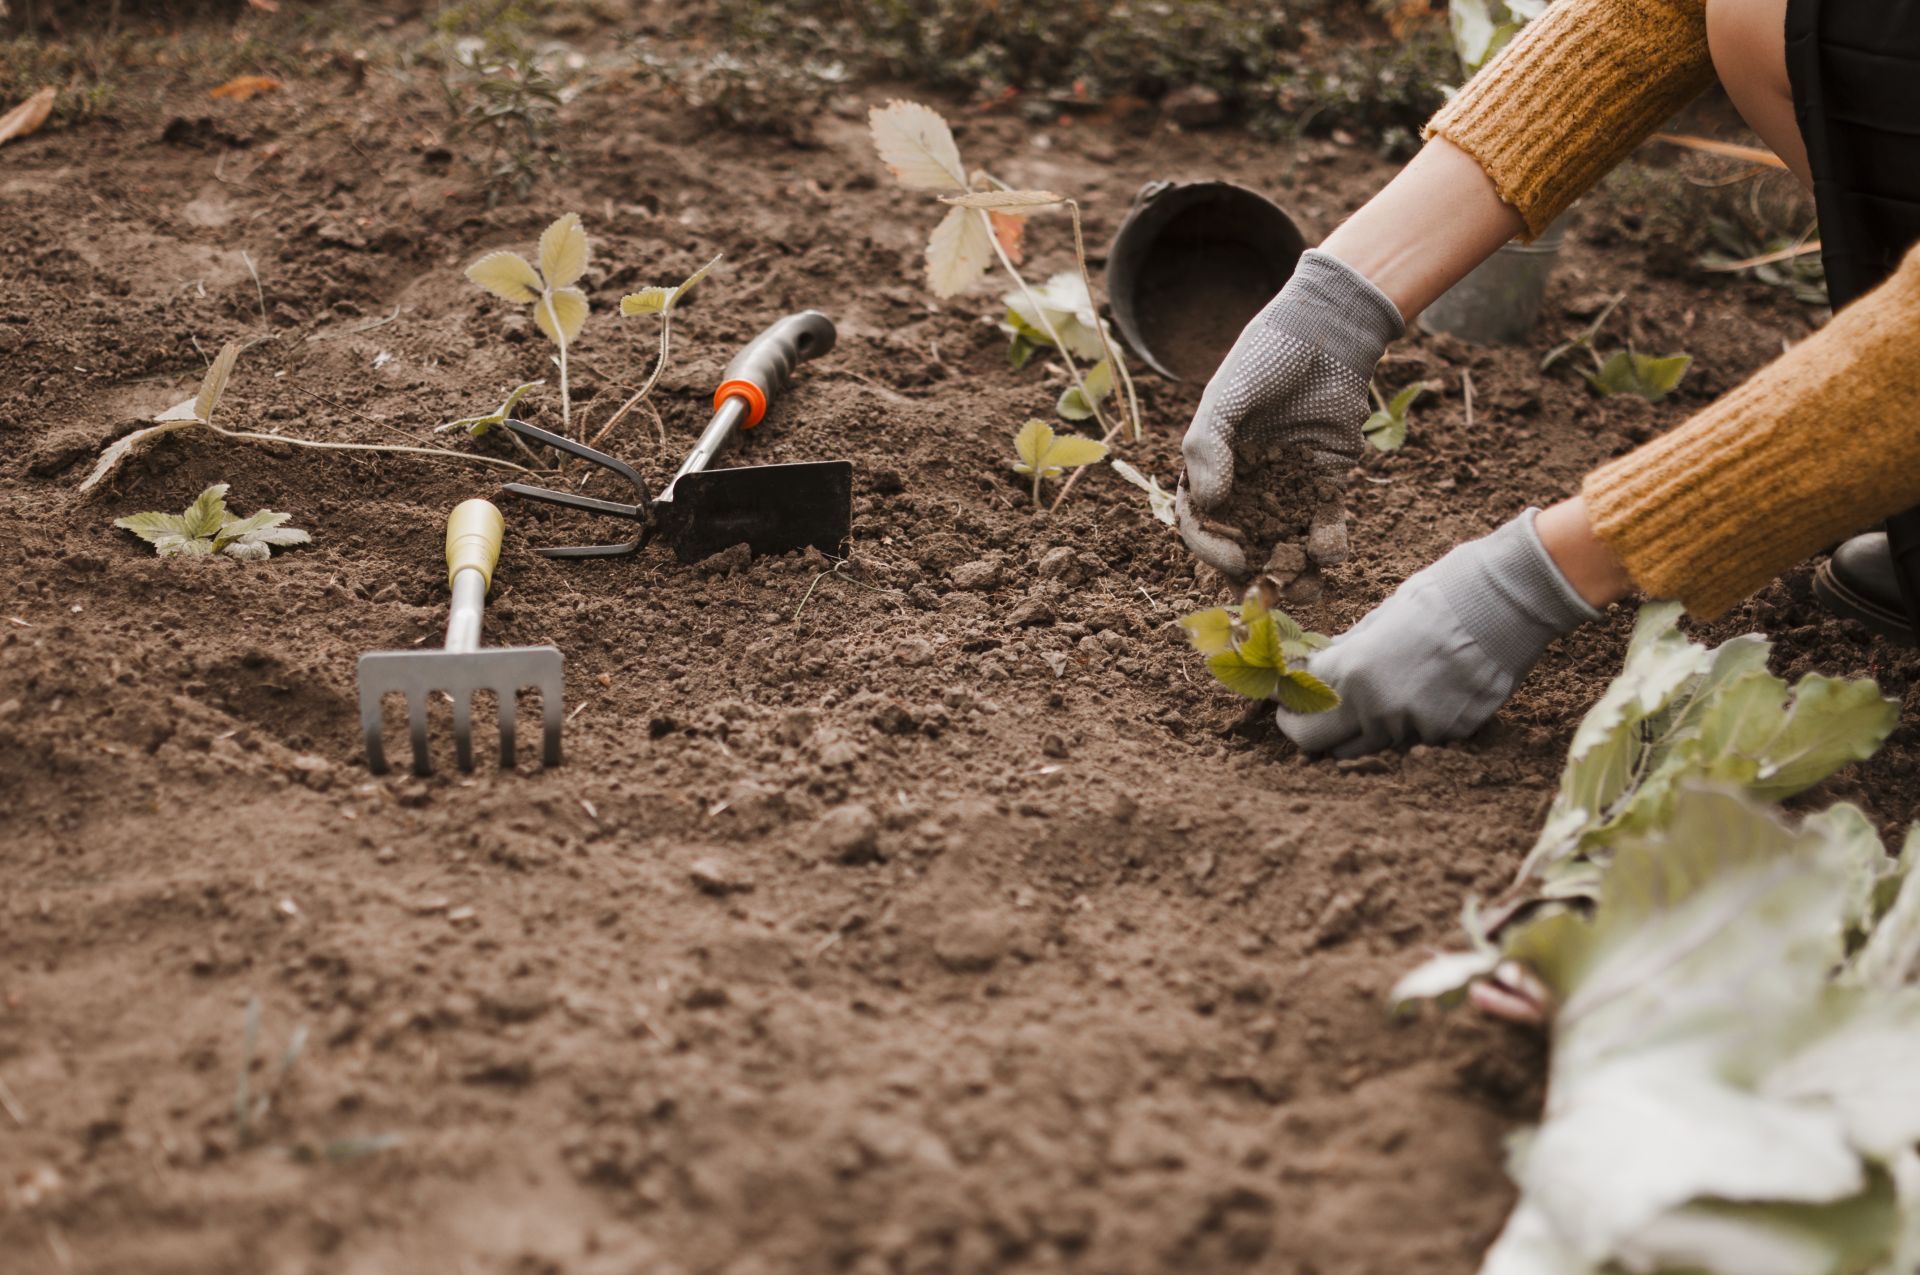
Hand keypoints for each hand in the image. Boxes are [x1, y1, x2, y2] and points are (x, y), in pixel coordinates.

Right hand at [1177, 249, 1403, 580]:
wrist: (1328, 330)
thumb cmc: (1266, 356)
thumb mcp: (1226, 395)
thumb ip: (1208, 447)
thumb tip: (1208, 503)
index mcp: (1210, 464)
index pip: (1201, 519)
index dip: (1212, 546)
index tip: (1234, 560)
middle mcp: (1245, 480)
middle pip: (1241, 539)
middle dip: (1253, 572)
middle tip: (1266, 597)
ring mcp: (1286, 483)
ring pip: (1283, 537)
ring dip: (1292, 568)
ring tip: (1306, 593)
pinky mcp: (1327, 478)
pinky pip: (1324, 519)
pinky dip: (1327, 541)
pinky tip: (1331, 557)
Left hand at [1276, 510, 1600, 757]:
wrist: (1507, 602)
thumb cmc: (1439, 597)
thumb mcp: (1377, 619)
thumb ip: (1343, 654)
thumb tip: (1313, 669)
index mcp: (1352, 673)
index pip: (1296, 708)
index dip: (1286, 702)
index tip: (1284, 698)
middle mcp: (1378, 710)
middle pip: (1319, 743)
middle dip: (1308, 728)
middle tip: (1310, 712)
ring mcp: (1415, 728)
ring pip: (1367, 744)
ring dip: (1359, 726)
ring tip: (1376, 691)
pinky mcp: (1449, 735)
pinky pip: (1411, 738)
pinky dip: (1406, 723)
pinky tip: (1423, 690)